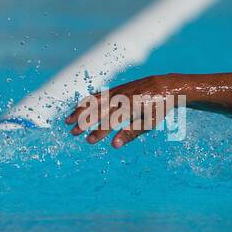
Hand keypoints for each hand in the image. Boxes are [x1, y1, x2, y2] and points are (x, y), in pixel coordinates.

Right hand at [65, 75, 181, 147]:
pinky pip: (97, 95)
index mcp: (130, 107)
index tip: (89, 141)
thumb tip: (114, 145)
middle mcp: (121, 97)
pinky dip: (86, 102)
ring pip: (94, 101)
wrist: (163, 86)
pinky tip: (78, 109)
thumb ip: (132, 133)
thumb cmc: (158, 108)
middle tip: (73, 133)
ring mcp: (117, 91)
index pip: (111, 122)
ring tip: (68, 121)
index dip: (99, 132)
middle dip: (84, 122)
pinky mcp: (116, 89)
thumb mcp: (149, 123)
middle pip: (98, 110)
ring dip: (80, 110)